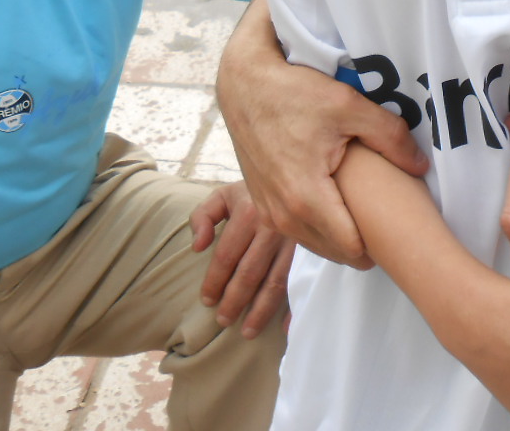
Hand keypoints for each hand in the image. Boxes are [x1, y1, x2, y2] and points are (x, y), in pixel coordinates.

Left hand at [190, 182, 293, 336]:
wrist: (297, 178)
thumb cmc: (254, 193)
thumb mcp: (224, 194)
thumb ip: (203, 216)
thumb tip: (197, 247)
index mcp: (249, 212)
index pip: (226, 255)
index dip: (214, 280)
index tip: (207, 300)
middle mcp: (273, 228)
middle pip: (249, 273)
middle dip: (234, 301)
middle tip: (223, 320)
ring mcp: (295, 241)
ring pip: (275, 283)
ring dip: (261, 311)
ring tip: (247, 331)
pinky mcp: (313, 251)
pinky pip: (301, 283)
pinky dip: (294, 307)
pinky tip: (284, 328)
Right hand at [217, 0, 426, 267]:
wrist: (244, 85)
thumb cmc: (294, 93)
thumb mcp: (349, 106)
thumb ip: (391, 138)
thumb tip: (421, 166)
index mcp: (307, 198)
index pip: (353, 249)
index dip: (380, 245)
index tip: (398, 231)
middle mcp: (283, 214)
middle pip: (334, 253)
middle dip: (362, 246)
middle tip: (387, 224)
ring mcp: (268, 211)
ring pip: (313, 243)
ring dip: (338, 238)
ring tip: (364, 215)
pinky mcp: (260, 202)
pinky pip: (295, 229)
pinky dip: (316, 226)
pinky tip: (334, 204)